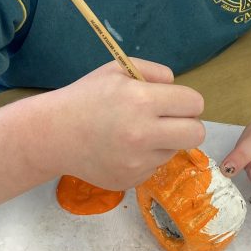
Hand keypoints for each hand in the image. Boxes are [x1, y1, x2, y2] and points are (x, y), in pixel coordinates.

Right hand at [47, 59, 205, 190]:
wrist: (54, 134)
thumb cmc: (86, 97)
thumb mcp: (117, 70)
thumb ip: (154, 73)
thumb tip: (177, 88)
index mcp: (142, 101)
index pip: (194, 103)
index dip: (186, 101)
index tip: (175, 102)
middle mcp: (143, 134)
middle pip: (196, 133)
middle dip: (188, 124)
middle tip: (170, 121)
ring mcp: (137, 162)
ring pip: (175, 151)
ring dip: (163, 142)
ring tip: (135, 133)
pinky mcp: (131, 180)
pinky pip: (154, 167)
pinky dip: (145, 158)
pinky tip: (122, 149)